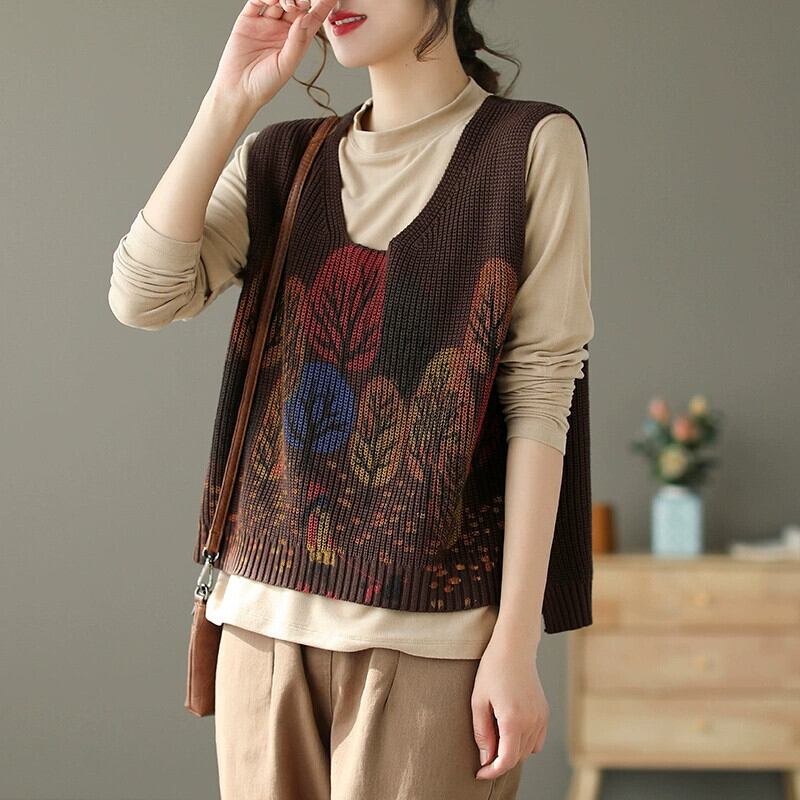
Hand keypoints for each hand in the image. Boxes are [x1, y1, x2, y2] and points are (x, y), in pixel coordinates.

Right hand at [211, 0, 336, 111]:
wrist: (238, 90)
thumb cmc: (265, 84)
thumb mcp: (286, 65)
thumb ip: (297, 41)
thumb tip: (306, 17)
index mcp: (297, 41)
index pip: (313, 19)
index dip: (322, 6)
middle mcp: (283, 30)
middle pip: (296, 4)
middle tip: (302, 3)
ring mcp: (265, 23)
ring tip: (288, 4)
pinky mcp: (248, 19)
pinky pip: (256, 1)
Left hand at [471, 635, 548, 780]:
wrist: (514, 648)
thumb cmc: (493, 670)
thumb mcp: (478, 700)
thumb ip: (482, 732)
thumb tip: (485, 758)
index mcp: (513, 720)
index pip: (506, 760)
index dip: (492, 772)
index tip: (480, 773)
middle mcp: (531, 721)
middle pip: (517, 757)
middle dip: (500, 760)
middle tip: (483, 749)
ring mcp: (541, 717)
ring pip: (527, 750)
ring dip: (512, 750)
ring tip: (496, 732)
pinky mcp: (545, 712)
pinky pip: (537, 740)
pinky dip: (524, 742)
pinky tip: (511, 730)